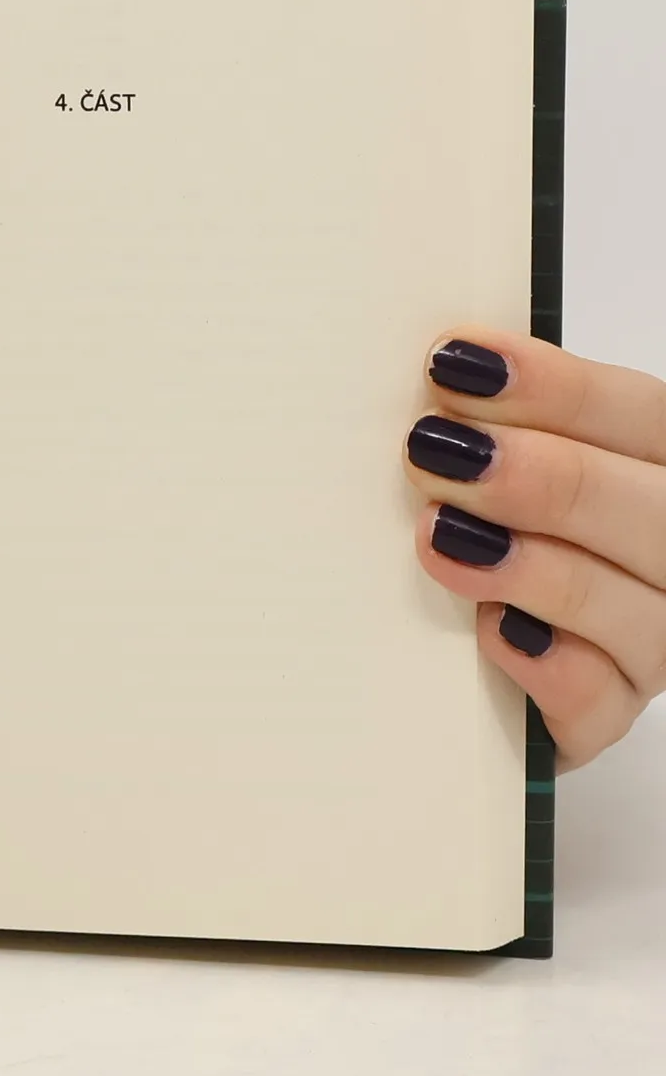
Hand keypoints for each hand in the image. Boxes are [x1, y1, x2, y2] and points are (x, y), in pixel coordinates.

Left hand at [407, 327, 665, 768]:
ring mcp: (651, 640)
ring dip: (532, 568)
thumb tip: (434, 369)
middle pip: (647, 509)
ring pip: (633, 609)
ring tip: (440, 537)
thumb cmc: (491, 519)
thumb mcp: (499, 456)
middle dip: (540, 476)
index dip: (552, 387)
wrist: (480, 647)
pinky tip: (491, 631)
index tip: (453, 363)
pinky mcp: (605, 712)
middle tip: (431, 452)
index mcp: (658, 464)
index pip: (639, 413)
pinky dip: (547, 666)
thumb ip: (491, 420)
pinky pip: (596, 700)